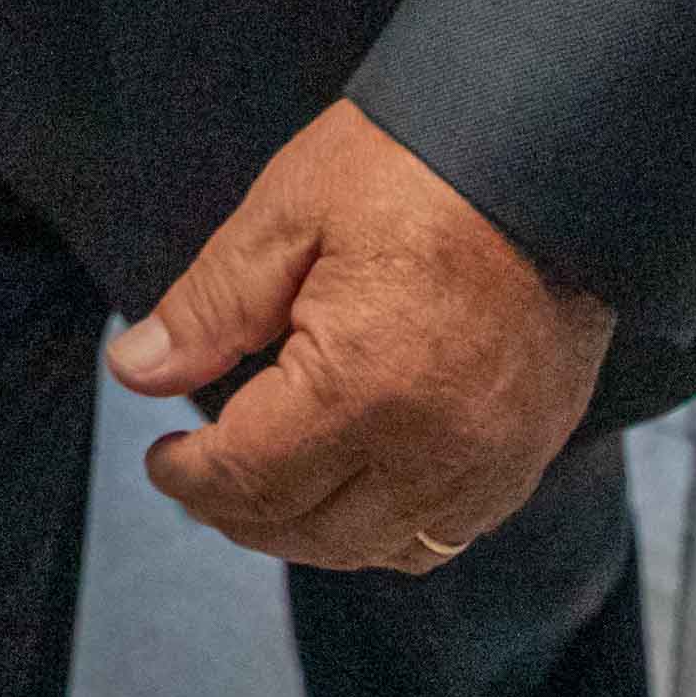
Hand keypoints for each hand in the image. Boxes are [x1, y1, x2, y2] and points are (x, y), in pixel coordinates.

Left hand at [111, 101, 613, 572]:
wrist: (557, 147)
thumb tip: (138, 372)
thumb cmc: (423, 164)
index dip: (189, 477)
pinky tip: (355, 490)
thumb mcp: (291, 213)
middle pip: (308, 529)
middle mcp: (432, 449)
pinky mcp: (529, 452)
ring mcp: (490, 461)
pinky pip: (445, 534)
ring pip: (376, 549)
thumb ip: (209, 307)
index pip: (248, 477)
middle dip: (237, 514)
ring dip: (308, 532)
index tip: (161, 458)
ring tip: (266, 490)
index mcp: (361, 388)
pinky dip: (385, 531)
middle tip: (200, 477)